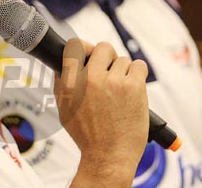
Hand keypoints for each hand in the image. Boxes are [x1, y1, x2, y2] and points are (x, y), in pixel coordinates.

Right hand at [55, 39, 148, 186]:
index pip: (75, 46)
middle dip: (106, 57)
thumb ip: (62, 83)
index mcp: (71, 82)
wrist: (108, 154)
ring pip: (122, 59)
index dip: (83, 48)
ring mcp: (114, 81)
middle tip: (107, 71)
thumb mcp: (63, 107)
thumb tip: (65, 64)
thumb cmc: (86, 134)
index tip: (88, 54)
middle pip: (103, 47)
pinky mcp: (134, 87)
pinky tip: (132, 86)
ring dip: (122, 71)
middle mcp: (91, 78)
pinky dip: (137, 74)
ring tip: (120, 89)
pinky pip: (139, 66)